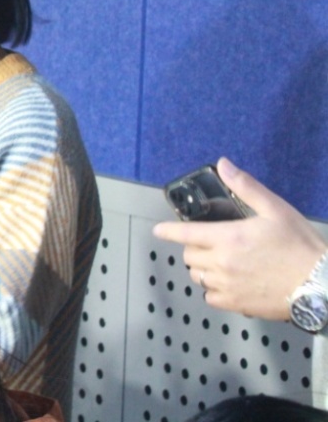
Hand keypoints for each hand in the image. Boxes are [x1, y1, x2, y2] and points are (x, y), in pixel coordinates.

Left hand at [153, 157, 327, 320]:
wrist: (321, 284)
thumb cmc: (300, 245)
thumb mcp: (276, 209)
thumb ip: (246, 187)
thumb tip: (224, 165)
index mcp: (228, 238)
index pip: (184, 234)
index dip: (168, 231)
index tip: (159, 231)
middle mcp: (221, 263)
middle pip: (189, 256)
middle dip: (194, 247)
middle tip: (210, 244)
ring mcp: (227, 286)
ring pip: (197, 276)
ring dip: (202, 268)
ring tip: (219, 263)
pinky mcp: (236, 305)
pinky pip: (210, 297)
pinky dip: (213, 290)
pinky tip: (228, 284)